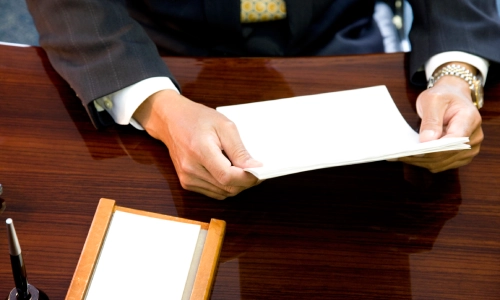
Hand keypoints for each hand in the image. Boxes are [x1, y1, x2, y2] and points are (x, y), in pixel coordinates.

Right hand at [133, 89, 261, 198]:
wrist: (172, 120)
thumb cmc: (198, 119)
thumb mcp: (224, 126)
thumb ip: (239, 150)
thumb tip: (254, 168)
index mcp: (200, 151)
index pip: (228, 176)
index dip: (247, 178)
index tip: (260, 172)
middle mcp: (191, 169)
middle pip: (227, 188)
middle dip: (246, 182)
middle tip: (255, 170)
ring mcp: (187, 178)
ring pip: (222, 193)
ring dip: (236, 185)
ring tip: (242, 170)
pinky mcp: (187, 183)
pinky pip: (214, 192)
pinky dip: (225, 186)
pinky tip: (229, 173)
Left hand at [397, 74, 482, 172]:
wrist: (453, 95)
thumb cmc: (444, 95)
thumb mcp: (433, 100)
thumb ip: (431, 120)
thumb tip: (426, 140)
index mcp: (469, 119)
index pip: (453, 141)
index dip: (433, 149)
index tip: (414, 151)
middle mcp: (473, 137)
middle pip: (447, 155)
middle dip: (423, 157)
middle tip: (401, 155)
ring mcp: (468, 148)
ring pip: (443, 163)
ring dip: (422, 161)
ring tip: (402, 156)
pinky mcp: (460, 155)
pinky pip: (442, 163)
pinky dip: (426, 161)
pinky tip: (412, 157)